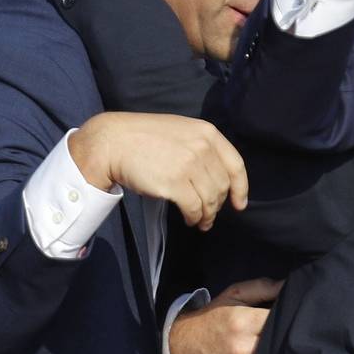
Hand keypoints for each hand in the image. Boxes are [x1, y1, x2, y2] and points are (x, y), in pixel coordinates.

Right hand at [68, 112, 248, 230]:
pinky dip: (195, 218)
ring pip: (210, 200)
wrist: (113, 142)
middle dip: (218, 205)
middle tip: (210, 215)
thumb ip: (200, 147)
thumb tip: (215, 177)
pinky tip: (190, 220)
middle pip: (222, 186)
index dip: (240, 188)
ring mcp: (189, 165)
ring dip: (207, 215)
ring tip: (201, 222)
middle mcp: (202, 147)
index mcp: (207, 133)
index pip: (235, 164)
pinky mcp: (175, 183)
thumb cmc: (143, 138)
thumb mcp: (180, 131)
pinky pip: (195, 208)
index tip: (240, 204)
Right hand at [168, 277, 282, 353]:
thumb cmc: (213, 318)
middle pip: (278, 345)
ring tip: (273, 349)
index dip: (288, 318)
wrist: (184, 346)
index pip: (278, 320)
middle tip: (284, 333)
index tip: (290, 317)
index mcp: (241, 322)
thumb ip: (262, 287)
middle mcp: (240, 348)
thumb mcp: (234, 295)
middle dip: (283, 338)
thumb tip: (289, 286)